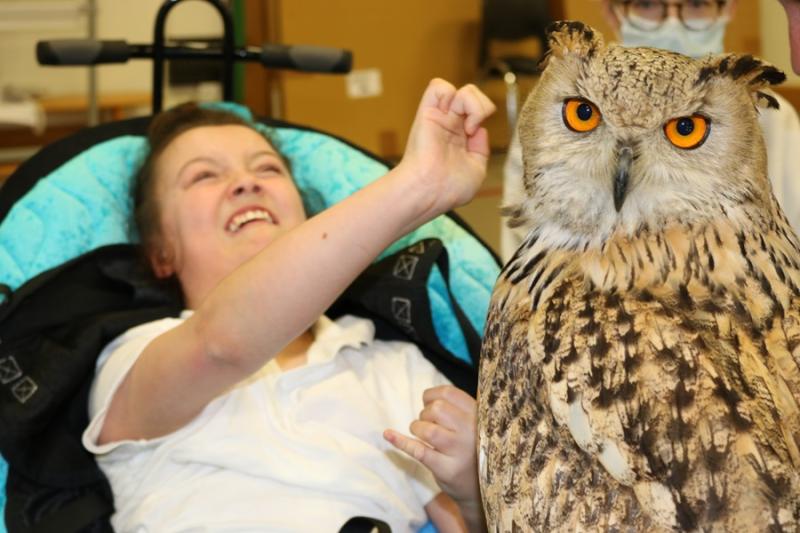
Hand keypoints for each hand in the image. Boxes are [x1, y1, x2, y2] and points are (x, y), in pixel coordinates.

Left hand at [384, 385, 479, 506]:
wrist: (481, 486)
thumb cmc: (472, 448)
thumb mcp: (474, 424)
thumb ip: (457, 408)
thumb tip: (425, 397)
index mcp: (479, 415)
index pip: (449, 393)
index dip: (432, 396)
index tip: (428, 403)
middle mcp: (472, 431)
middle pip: (437, 409)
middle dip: (425, 413)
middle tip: (429, 423)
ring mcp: (460, 451)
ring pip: (427, 430)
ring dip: (417, 428)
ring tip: (422, 434)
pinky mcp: (447, 469)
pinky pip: (419, 451)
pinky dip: (400, 441)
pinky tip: (388, 435)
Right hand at [396, 79, 495, 220]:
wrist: (431, 190)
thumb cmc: (450, 188)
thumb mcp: (477, 169)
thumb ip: (480, 149)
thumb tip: (479, 130)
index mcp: (460, 137)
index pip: (478, 110)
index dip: (484, 116)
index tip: (476, 135)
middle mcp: (450, 125)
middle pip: (472, 95)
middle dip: (482, 106)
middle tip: (472, 127)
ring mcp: (440, 117)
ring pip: (461, 89)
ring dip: (472, 102)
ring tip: (467, 124)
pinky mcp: (427, 112)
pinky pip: (437, 86)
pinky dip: (451, 94)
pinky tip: (454, 115)